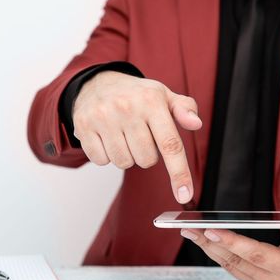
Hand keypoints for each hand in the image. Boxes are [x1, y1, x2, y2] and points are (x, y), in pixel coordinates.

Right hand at [72, 71, 201, 202]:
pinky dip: (107, 155)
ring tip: (124, 136)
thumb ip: (185, 110)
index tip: (184, 196)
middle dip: (147, 154)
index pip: (170, 144)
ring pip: (124, 163)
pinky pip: (102, 160)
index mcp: (152, 101)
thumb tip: (196, 124)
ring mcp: (103, 117)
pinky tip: (107, 137)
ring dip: (127, 156)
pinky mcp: (83, 126)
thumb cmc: (138, 96)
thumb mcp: (165, 97)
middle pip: (146, 160)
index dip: (179, 173)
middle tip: (141, 136)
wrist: (98, 83)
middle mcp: (127, 108)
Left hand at [180, 228, 279, 279]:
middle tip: (191, 227)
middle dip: (212, 243)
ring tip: (189, 229)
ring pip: (228, 264)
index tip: (213, 230)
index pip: (258, 255)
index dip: (235, 243)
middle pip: (237, 260)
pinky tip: (201, 237)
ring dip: (207, 247)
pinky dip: (213, 251)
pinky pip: (228, 266)